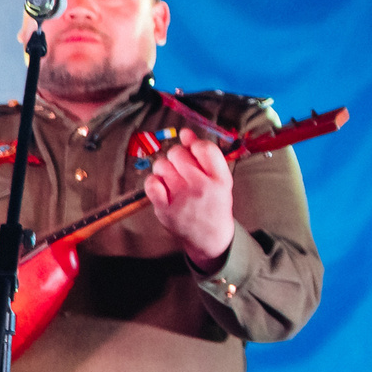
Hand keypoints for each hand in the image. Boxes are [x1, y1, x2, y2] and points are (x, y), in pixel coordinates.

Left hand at [147, 139, 237, 267]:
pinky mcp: (165, 208)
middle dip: (177, 155)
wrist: (210, 238)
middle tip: (181, 167)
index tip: (194, 152)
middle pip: (179, 153)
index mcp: (220, 179)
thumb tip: (185, 133)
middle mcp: (202, 187)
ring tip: (172, 177)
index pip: (204, 147)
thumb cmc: (214, 205)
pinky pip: (151, 183)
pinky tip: (162, 186)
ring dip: (165, 168)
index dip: (195, 145)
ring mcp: (182, 198)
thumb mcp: (220, 180)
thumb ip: (205, 155)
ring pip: (162, 165)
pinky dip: (154, 181)